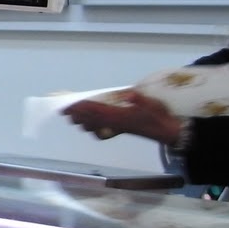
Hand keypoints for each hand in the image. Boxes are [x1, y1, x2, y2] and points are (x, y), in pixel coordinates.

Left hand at [65, 90, 182, 145]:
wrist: (166, 130)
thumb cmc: (157, 115)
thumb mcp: (151, 103)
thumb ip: (139, 99)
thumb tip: (129, 94)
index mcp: (118, 116)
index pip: (94, 111)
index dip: (80, 108)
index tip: (68, 105)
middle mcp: (114, 124)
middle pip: (89, 120)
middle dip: (75, 115)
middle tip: (62, 109)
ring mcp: (115, 128)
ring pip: (92, 126)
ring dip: (80, 121)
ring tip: (70, 115)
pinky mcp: (118, 130)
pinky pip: (100, 132)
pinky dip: (91, 128)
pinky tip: (88, 126)